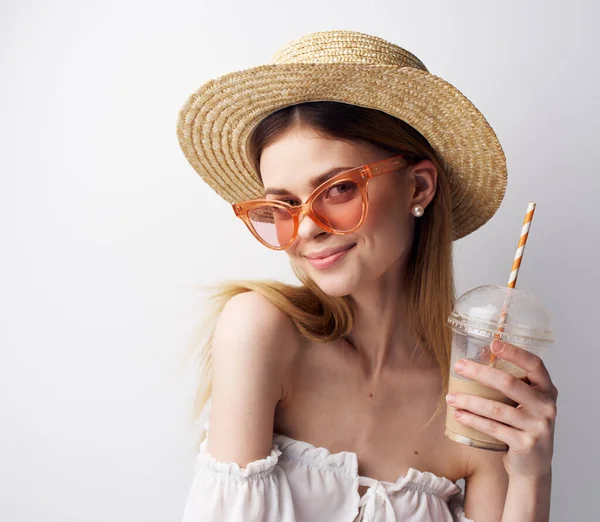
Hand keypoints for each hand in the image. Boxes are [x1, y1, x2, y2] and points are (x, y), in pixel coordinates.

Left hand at [445, 340, 557, 478]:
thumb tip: (475, 359)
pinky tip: (458, 414)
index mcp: (547, 390)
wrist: (534, 466)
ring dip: (469, 400)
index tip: (493, 343)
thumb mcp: (525, 403)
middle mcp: (546, 406)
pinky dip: (473, 420)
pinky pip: (493, 428)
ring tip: (450, 397)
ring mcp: (538, 426)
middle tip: (458, 367)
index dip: (514, 352)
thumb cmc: (524, 425)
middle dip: (480, 372)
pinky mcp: (525, 444)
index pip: (534, 364)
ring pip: (497, 408)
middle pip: (509, 383)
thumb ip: (510, 384)